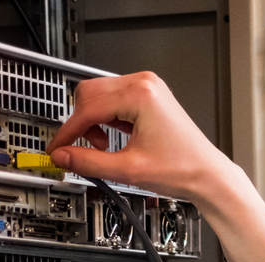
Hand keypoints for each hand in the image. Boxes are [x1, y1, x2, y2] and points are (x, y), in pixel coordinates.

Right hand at [49, 73, 264, 261]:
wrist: (208, 175)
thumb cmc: (183, 168)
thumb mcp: (129, 170)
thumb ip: (90, 163)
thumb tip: (64, 157)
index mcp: (140, 94)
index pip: (88, 107)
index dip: (68, 131)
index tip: (56, 148)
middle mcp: (143, 83)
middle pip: (88, 93)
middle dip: (80, 123)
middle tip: (80, 149)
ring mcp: (147, 87)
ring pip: (99, 95)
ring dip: (93, 121)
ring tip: (103, 147)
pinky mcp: (148, 95)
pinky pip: (113, 100)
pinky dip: (106, 119)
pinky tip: (113, 139)